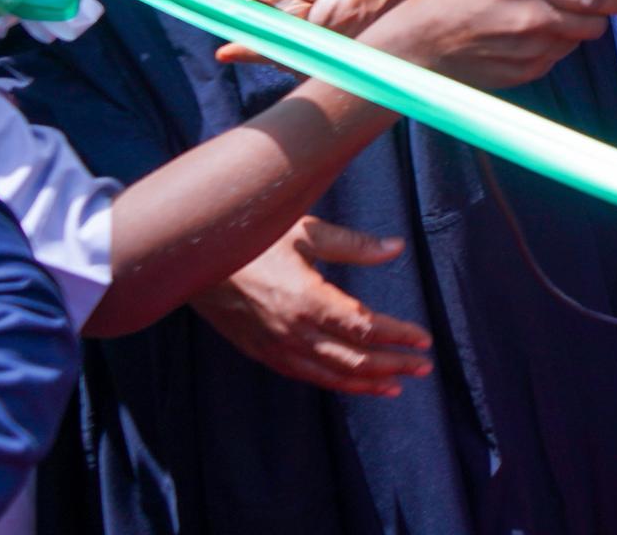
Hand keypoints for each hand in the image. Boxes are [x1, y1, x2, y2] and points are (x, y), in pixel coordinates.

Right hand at [189, 217, 434, 397]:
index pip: (365, 327)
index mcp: (308, 300)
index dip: (398, 336)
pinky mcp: (262, 353)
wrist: (191, 261)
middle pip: (355, 359)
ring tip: (398, 385)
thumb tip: (396, 247)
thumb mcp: (304, 231)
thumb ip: (353, 244)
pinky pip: (306, 376)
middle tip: (423, 366)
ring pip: (331, 376)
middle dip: (393, 365)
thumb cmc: (252, 239)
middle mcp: (294, 331)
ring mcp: (276, 347)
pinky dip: (335, 384)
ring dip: (368, 382)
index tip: (424, 339)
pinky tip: (353, 384)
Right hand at [362, 0, 616, 88]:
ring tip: (537, 17)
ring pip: (576, 42)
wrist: (419, 40)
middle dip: (598, 14)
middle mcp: (534, 21)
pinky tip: (522, 36)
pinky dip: (549, 47)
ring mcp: (531, 51)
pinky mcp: (525, 74)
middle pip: (594, 23)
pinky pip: (555, 59)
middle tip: (584, 5)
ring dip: (570, 30)